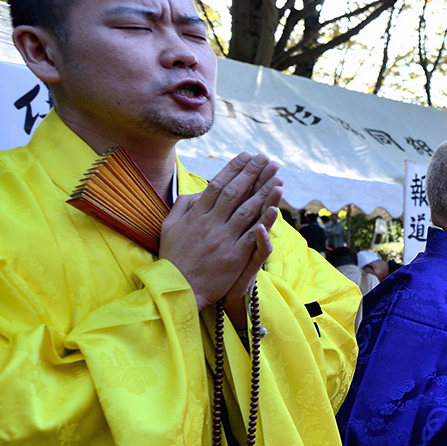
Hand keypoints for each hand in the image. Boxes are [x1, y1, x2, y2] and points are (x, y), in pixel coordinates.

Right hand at [160, 154, 281, 310]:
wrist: (177, 289)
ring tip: (277, 174)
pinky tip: (276, 205)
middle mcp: (210, 223)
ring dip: (264, 190)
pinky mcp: (234, 256)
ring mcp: (223, 239)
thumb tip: (198, 191)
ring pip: (247, 210)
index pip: (217, 185)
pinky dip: (265, 219)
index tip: (247, 156)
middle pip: (235, 192)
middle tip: (266, 158)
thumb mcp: (169, 227)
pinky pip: (253, 234)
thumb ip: (183, 206)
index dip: (234, 169)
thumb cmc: (174, 258)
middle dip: (253, 173)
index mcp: (195, 214)